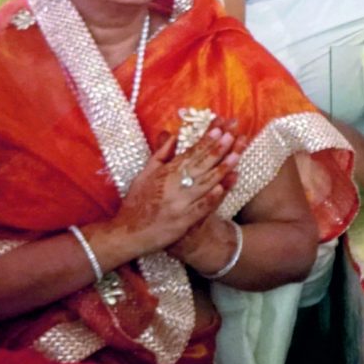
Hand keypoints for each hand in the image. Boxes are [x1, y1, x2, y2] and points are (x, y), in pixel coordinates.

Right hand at [107, 118, 240, 256]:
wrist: (127, 234)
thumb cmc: (136, 203)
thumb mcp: (144, 175)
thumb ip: (160, 155)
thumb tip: (173, 135)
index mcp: (164, 174)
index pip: (189, 154)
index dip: (205, 141)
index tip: (219, 129)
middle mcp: (172, 187)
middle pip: (200, 165)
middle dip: (218, 149)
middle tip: (232, 135)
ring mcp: (179, 205)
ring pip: (204, 184)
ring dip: (221, 169)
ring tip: (236, 155)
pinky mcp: (182, 222)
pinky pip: (200, 209)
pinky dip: (211, 198)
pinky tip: (223, 187)